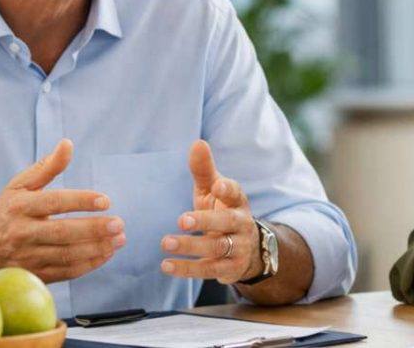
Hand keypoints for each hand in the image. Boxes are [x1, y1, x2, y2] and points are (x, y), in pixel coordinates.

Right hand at [0, 139, 125, 282]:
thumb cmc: (4, 212)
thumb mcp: (19, 186)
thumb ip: (47, 167)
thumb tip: (68, 143)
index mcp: (19, 207)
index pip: (54, 202)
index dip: (81, 201)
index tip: (106, 200)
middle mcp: (21, 233)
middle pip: (62, 232)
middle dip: (94, 229)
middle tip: (119, 224)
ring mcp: (26, 258)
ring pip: (66, 255)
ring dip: (96, 248)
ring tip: (119, 239)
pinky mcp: (33, 275)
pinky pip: (64, 273)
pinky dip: (88, 265)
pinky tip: (106, 254)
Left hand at [160, 140, 261, 282]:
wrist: (247, 248)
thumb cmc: (222, 211)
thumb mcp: (213, 190)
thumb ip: (204, 170)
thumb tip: (197, 143)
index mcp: (237, 201)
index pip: (236, 193)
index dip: (227, 189)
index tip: (216, 186)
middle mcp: (241, 224)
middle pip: (226, 222)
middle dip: (205, 221)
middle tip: (181, 220)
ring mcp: (238, 248)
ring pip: (216, 248)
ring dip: (191, 246)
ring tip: (166, 242)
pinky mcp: (230, 269)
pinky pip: (209, 270)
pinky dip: (187, 269)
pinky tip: (167, 265)